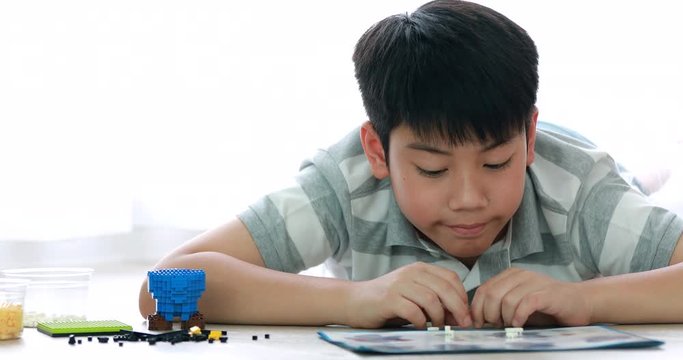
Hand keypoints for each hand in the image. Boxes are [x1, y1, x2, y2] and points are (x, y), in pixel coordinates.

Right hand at [345, 262, 471, 328]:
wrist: (354, 301)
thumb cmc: (387, 300)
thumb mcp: (413, 294)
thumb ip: (435, 299)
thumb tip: (459, 315)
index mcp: (419, 268)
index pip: (451, 278)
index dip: (462, 297)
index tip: (465, 314)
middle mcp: (410, 273)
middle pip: (444, 288)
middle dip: (457, 309)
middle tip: (461, 324)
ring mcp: (399, 285)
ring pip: (431, 300)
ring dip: (438, 317)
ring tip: (436, 326)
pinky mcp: (389, 299)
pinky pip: (413, 311)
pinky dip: (421, 322)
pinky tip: (419, 326)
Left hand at [470, 268, 591, 327]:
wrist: (580, 302)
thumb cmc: (547, 307)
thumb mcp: (518, 304)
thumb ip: (499, 307)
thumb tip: (478, 320)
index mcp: (510, 275)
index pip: (484, 289)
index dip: (477, 309)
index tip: (479, 324)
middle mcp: (520, 275)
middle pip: (492, 294)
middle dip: (489, 314)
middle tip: (496, 326)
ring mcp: (534, 282)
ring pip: (506, 300)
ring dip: (504, 317)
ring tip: (510, 326)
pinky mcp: (547, 293)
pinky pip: (526, 303)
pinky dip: (519, 316)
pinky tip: (519, 324)